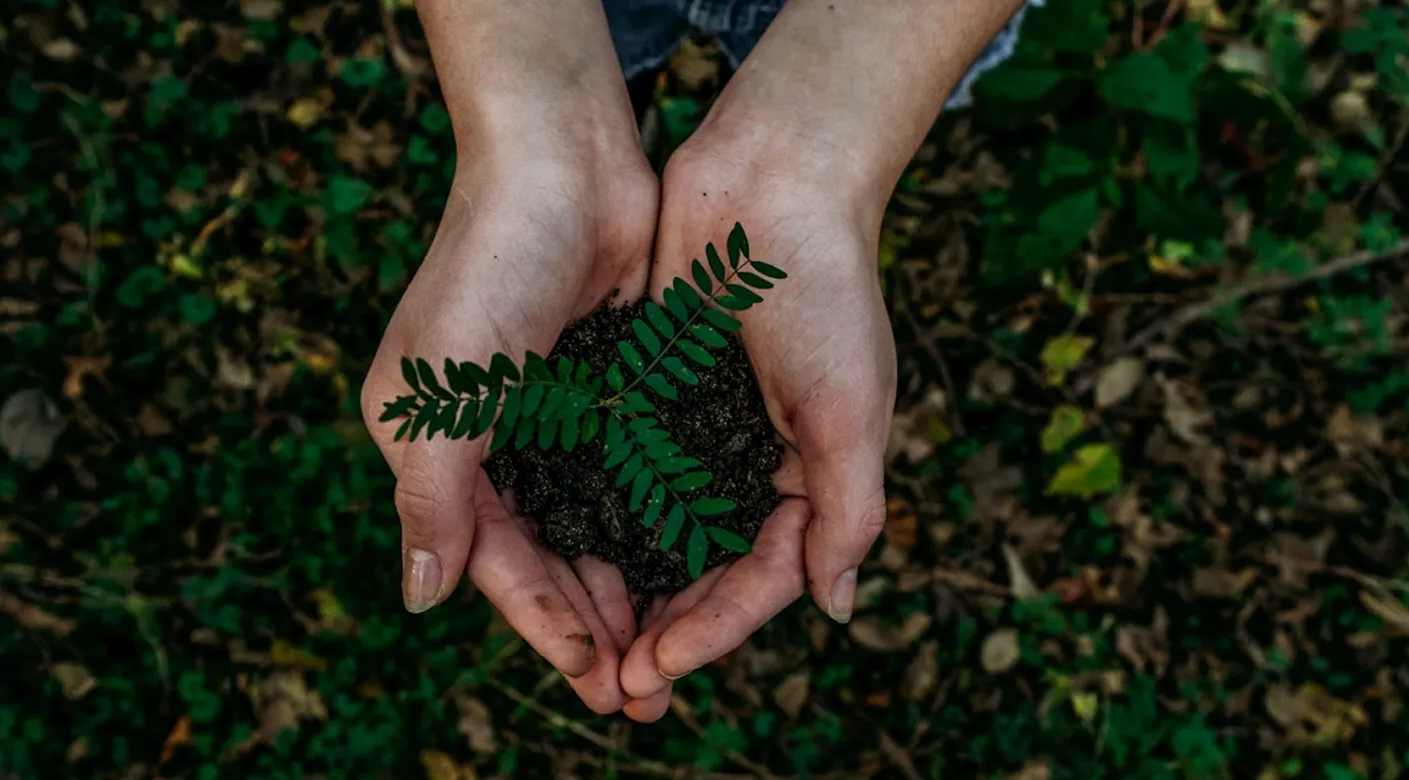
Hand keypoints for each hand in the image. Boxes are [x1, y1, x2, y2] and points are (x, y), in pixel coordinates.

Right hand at [360, 149, 657, 713]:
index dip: (542, 622)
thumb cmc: (490, 266)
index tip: (595, 678)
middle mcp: (491, 439)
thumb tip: (421, 600)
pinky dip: (654, 524)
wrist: (563, 159)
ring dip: (627, 587)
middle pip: (546, 555)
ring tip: (670, 651)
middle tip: (642, 693)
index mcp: (434, 445)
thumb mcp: (444, 392)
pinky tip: (690, 567)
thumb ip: (433, 498)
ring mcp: (552, 414)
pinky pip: (631, 475)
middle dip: (591, 624)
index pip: (492, 558)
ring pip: (593, 525)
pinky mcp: (607, 388)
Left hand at [617, 139, 895, 720]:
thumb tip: (835, 608)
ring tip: (581, 642)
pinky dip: (595, 514)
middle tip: (613, 686)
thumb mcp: (851, 407)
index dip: (713, 630)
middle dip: (663, 630)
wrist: (772, 178)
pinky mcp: (649, 392)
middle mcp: (751, 463)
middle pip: (703, 571)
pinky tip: (557, 552)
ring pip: (654, 532)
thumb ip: (848, 509)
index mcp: (809, 476)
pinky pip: (619, 470)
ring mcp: (697, 430)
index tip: (658, 667)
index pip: (761, 578)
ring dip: (623, 588)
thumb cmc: (825, 290)